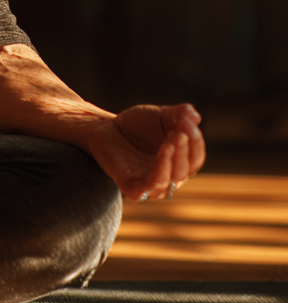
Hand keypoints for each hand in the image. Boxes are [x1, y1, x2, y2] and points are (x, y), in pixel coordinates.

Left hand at [84, 103, 205, 200]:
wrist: (106, 128)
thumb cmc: (137, 125)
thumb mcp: (160, 115)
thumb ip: (179, 114)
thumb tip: (195, 116)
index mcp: (180, 163)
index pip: (195, 158)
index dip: (196, 142)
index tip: (188, 123)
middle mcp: (170, 178)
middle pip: (186, 170)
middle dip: (185, 150)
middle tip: (179, 132)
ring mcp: (151, 185)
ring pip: (170, 181)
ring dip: (174, 160)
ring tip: (171, 140)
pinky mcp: (132, 188)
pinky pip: (149, 188)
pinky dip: (160, 174)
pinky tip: (162, 154)